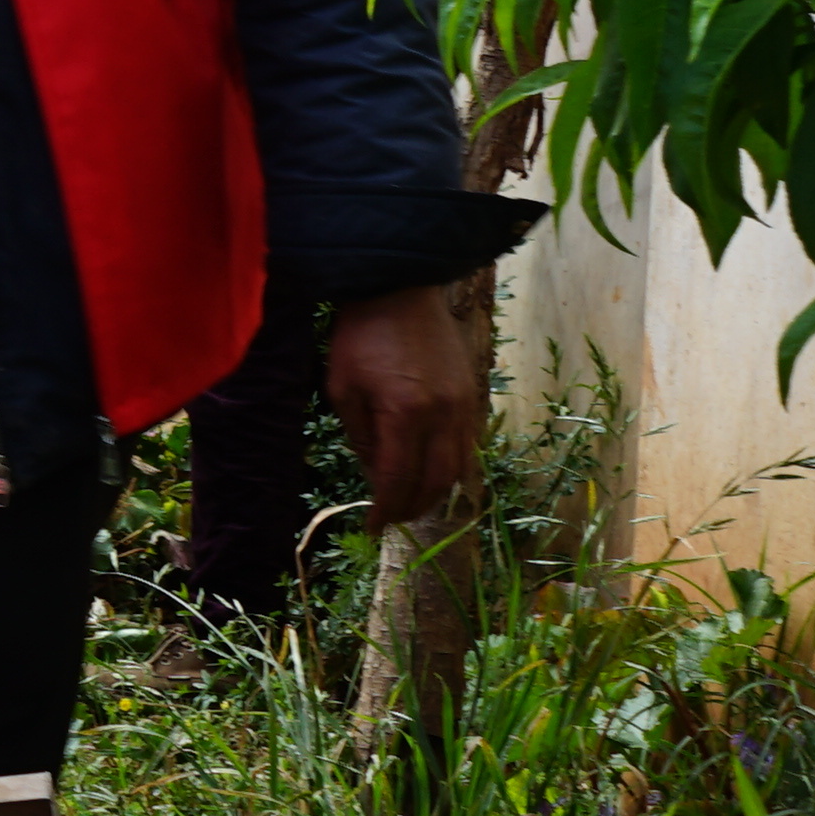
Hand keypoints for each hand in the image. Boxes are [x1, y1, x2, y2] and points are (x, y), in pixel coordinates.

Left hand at [322, 285, 488, 528]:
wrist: (401, 287)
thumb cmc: (361, 335)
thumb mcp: (342, 388)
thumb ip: (360, 437)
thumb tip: (376, 475)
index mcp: (405, 413)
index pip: (399, 480)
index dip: (386, 511)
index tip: (372, 528)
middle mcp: (443, 414)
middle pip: (436, 482)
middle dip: (413, 508)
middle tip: (392, 519)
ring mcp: (464, 404)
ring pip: (459, 467)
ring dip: (435, 492)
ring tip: (411, 501)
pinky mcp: (472, 393)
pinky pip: (467, 444)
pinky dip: (450, 466)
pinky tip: (430, 470)